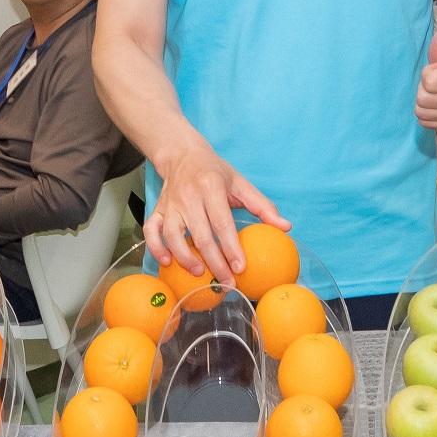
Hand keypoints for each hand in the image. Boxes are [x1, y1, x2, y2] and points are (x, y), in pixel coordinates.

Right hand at [145, 139, 284, 281]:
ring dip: (185, 258)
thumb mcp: (240, 183)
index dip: (231, 247)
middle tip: (226, 282)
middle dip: (214, 262)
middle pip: (201, 235)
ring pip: (173, 235)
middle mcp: (189, 196)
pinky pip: (151, 230)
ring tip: (199, 274)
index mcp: (211, 187)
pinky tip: (166, 263)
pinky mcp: (158, 209)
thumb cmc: (215, 172)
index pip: (222, 223)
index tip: (240, 268)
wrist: (182, 154)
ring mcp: (171, 204)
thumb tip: (285, 227)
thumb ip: (262, 206)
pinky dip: (156, 247)